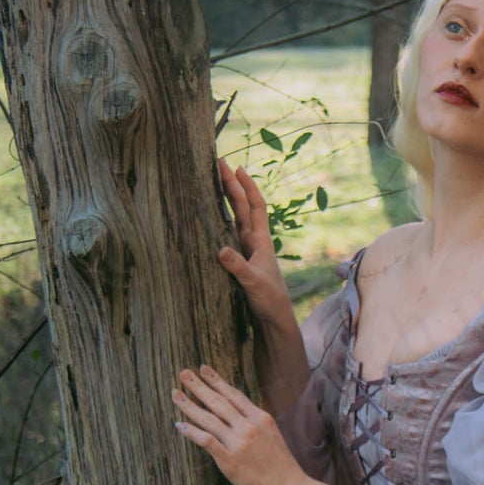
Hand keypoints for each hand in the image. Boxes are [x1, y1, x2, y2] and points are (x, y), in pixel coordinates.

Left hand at [171, 364, 306, 484]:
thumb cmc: (282, 467)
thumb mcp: (273, 436)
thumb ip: (255, 424)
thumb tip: (238, 416)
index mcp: (261, 418)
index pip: (234, 395)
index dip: (217, 381)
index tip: (203, 369)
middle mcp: (249, 427)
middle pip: (218, 402)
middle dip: (199, 386)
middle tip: (183, 374)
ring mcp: (238, 443)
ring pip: (208, 418)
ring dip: (189, 405)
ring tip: (176, 395)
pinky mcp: (229, 460)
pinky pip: (206, 440)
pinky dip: (191, 431)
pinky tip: (180, 424)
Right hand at [216, 162, 293, 334]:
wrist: (274, 320)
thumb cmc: (268, 301)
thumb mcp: (253, 283)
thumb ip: (238, 267)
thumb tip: (221, 250)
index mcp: (261, 241)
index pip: (254, 207)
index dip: (246, 186)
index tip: (237, 168)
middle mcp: (254, 242)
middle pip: (242, 207)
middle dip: (231, 185)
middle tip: (219, 164)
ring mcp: (247, 251)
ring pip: (235, 219)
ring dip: (225, 200)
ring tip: (212, 183)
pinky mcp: (239, 262)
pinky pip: (228, 235)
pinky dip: (219, 223)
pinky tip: (209, 218)